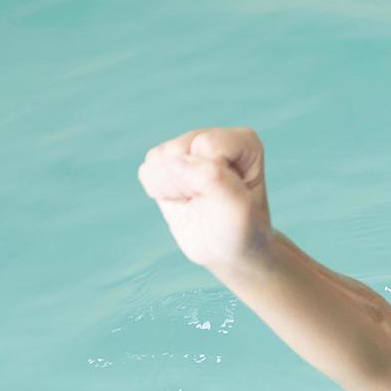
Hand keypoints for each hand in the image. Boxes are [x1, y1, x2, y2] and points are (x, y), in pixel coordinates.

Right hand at [137, 127, 271, 272]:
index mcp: (243, 142)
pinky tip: (182, 200)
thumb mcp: (238, 210)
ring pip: (158, 157)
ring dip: (173, 188)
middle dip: (187, 183)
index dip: (210, 177)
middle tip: (208, 201)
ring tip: (196, 200)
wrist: (228, 251)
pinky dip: (161, 192)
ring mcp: (188, 149)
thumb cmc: (240, 230)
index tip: (227, 197)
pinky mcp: (167, 164)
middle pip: (177, 149)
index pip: (208, 145)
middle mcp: (214, 139)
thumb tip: (176, 160)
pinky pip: (147, 171)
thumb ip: (214, 179)